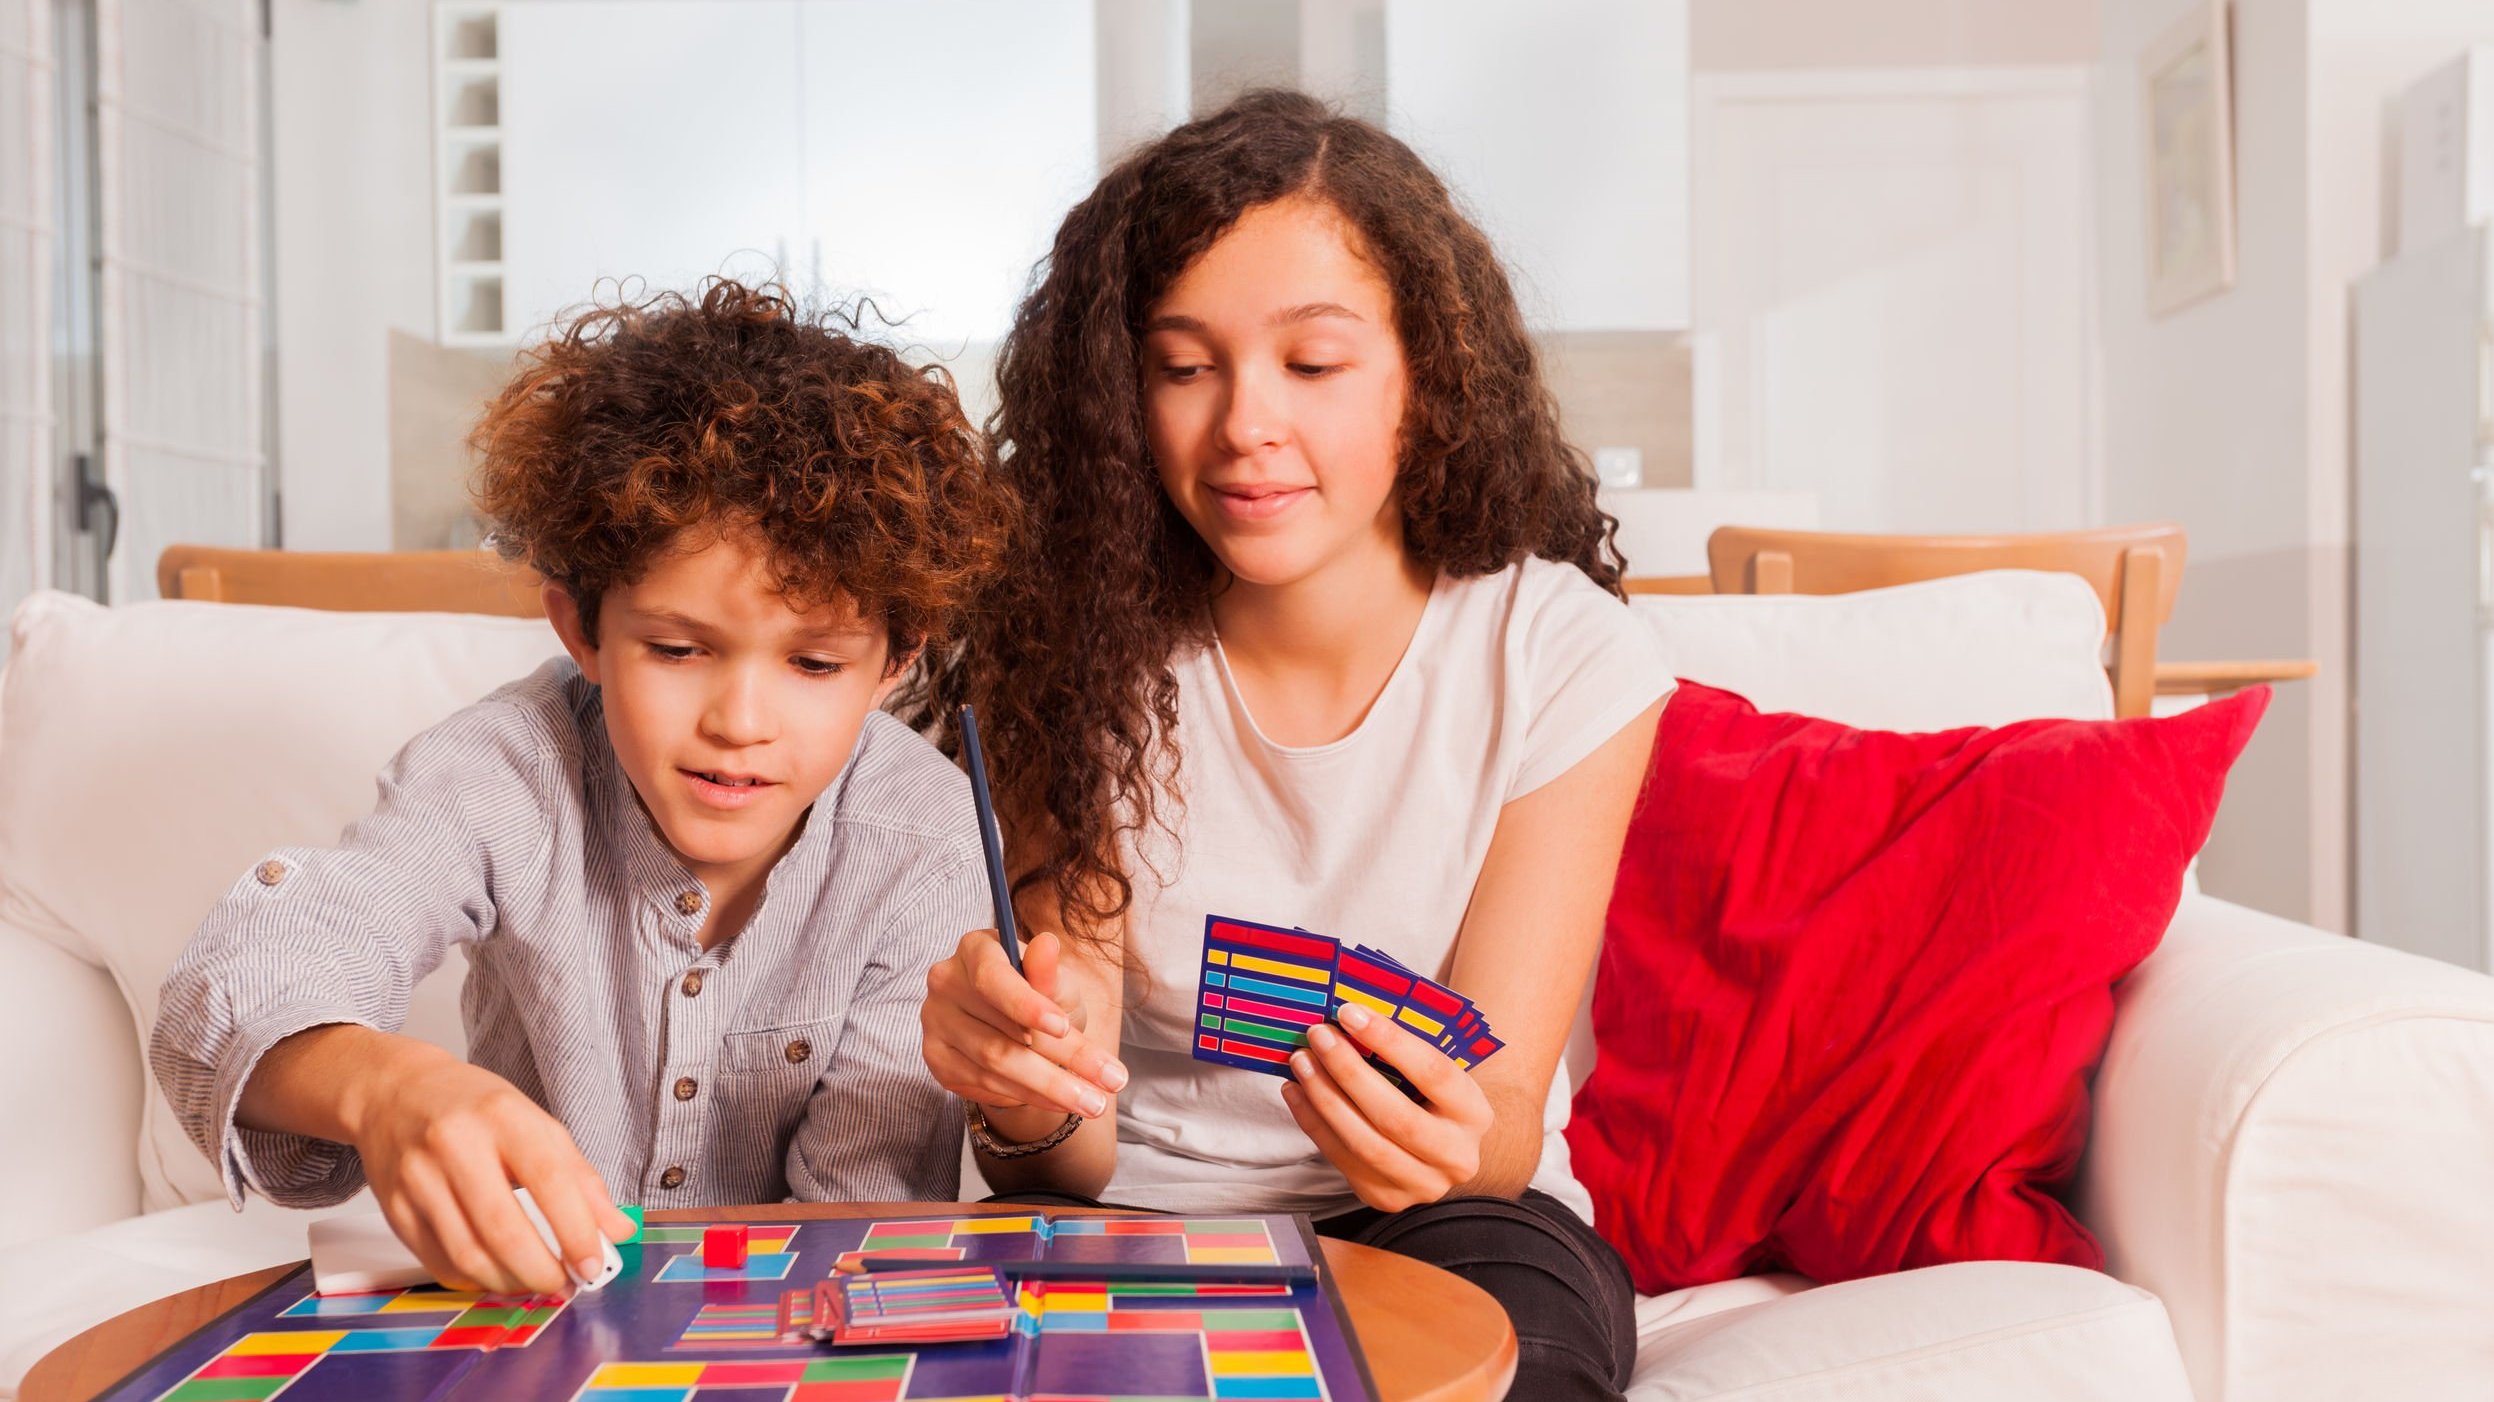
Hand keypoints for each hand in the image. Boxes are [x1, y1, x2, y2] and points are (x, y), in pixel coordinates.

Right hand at [347, 1048, 633, 1295]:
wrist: (394, 1094)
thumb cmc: (473, 1109)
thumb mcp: (535, 1124)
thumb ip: (580, 1177)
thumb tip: (618, 1230)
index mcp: (501, 1116)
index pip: (548, 1179)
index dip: (576, 1230)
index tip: (593, 1264)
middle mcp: (454, 1144)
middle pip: (503, 1228)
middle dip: (541, 1271)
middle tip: (565, 1284)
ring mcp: (418, 1179)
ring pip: (468, 1255)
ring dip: (509, 1283)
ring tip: (534, 1283)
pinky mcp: (394, 1209)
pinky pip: (439, 1263)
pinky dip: (475, 1279)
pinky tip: (496, 1274)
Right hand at [923, 928, 1124, 1136]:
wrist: (1020, 1028)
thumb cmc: (1042, 995)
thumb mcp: (1056, 984)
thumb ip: (1049, 973)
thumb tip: (1048, 944)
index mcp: (975, 950)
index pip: (991, 977)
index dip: (1025, 1004)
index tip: (1063, 1027)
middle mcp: (946, 983)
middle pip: (1001, 1032)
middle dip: (1063, 1061)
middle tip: (1109, 1081)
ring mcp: (936, 1023)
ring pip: (994, 1065)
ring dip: (1051, 1087)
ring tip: (1095, 1101)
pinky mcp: (937, 1059)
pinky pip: (985, 1085)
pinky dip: (1027, 1096)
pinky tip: (1059, 1100)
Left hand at [1281, 1001, 1494, 1212]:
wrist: (1444, 1149)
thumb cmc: (1433, 1098)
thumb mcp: (1437, 1073)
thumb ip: (1404, 1051)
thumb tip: (1348, 1016)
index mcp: (1474, 1113)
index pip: (1433, 1073)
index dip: (1390, 1041)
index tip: (1349, 1013)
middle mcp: (1456, 1156)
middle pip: (1395, 1116)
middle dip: (1349, 1072)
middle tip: (1318, 1036)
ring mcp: (1421, 1184)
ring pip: (1364, 1144)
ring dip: (1324, 1098)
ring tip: (1302, 1062)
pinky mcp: (1387, 1198)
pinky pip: (1342, 1160)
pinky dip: (1313, 1123)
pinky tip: (1296, 1092)